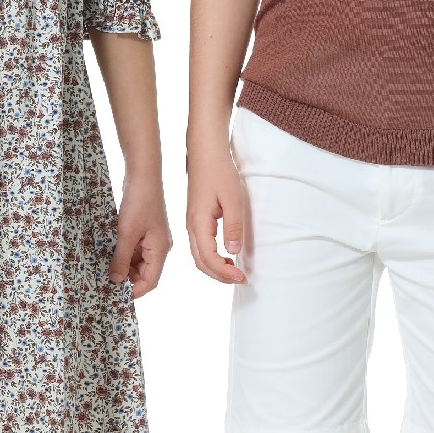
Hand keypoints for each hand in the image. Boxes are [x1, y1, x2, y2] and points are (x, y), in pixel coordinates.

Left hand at [110, 179, 172, 299]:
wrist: (142, 175)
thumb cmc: (139, 201)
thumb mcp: (126, 232)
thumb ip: (120, 258)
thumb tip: (115, 281)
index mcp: (160, 250)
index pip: (150, 281)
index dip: (134, 291)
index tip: (115, 296)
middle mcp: (158, 248)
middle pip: (144, 274)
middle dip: (126, 280)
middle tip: (104, 283)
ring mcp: (151, 240)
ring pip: (136, 263)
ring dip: (122, 267)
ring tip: (103, 270)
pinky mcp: (143, 232)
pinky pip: (133, 251)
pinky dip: (121, 255)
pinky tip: (107, 255)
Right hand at [185, 137, 248, 284]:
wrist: (205, 152)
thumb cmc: (220, 172)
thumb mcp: (233, 198)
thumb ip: (233, 226)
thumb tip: (233, 252)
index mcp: (198, 222)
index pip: (208, 258)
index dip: (224, 272)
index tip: (242, 276)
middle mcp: (191, 226)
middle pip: (200, 262)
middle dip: (219, 275)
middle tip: (240, 279)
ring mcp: (192, 223)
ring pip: (199, 256)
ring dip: (215, 268)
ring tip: (234, 271)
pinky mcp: (196, 219)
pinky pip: (200, 246)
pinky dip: (211, 257)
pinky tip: (226, 256)